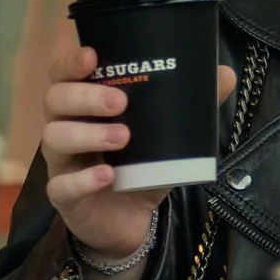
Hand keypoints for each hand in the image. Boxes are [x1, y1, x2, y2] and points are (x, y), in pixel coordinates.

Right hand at [41, 46, 235, 258]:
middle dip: (85, 96)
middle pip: (55, 100)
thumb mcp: (166, 138)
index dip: (71, 63)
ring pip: (53, 138)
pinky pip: (62, 186)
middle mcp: (66, 128)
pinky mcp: (64, 197)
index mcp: (83, 107)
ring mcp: (62, 163)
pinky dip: (83, 179)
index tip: (92, 56)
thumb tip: (226, 74)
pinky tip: (107, 176)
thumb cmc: (141, 169)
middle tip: (121, 101)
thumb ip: (191, 108)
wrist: (131, 223)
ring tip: (123, 137)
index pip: (63, 76)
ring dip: (87, 134)